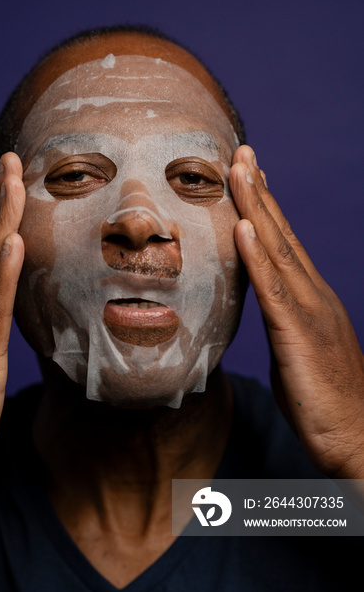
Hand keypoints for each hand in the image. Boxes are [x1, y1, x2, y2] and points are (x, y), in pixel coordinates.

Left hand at [230, 145, 363, 478]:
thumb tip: (260, 306)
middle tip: (242, 153)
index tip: (249, 175)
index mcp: (310, 298)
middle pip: (280, 234)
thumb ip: (279, 321)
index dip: (265, 207)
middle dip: (258, 191)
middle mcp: (312, 294)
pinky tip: (243, 228)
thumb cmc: (325, 401)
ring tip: (239, 170)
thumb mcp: (296, 350)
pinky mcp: (299, 335)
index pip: (283, 244)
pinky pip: (274, 290)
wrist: (360, 439)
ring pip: (277, 250)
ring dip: (255, 207)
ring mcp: (309, 311)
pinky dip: (257, 256)